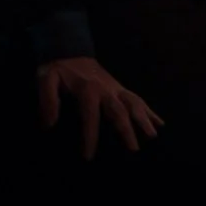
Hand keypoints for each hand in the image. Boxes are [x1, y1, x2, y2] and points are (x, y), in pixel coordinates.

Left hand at [37, 57, 162, 160]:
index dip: (90, 137)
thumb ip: (48, 100)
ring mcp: (116, 88)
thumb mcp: (46, 79)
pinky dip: (149, 110)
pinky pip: (137, 99)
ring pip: (134, 104)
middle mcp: (106, 90)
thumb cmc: (59, 68)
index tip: (88, 156)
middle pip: (120, 111)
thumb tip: (49, 124)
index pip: (91, 117)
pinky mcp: (120, 88)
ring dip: (144, 119)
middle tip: (134, 149)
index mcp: (88, 90)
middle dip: (127, 130)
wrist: (71, 48)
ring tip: (153, 135)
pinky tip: (159, 121)